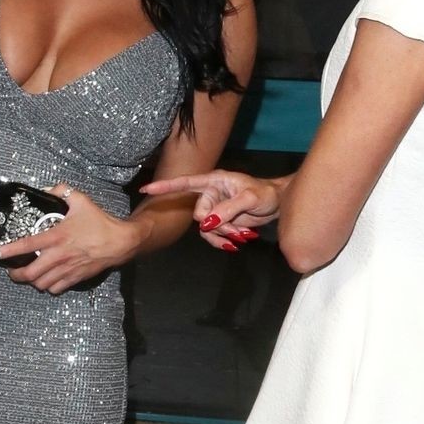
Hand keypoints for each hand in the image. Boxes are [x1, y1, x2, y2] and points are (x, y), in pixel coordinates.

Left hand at [0, 184, 134, 293]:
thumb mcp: (80, 200)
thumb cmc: (100, 222)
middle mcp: (58, 256)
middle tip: (11, 270)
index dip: (7, 251)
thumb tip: (48, 188)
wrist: (120, 242)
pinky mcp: (75, 278)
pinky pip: (55, 288)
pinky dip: (47, 286)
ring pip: (41, 284)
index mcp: (56, 236)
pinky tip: (46, 280)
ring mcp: (67, 269)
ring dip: (31, 281)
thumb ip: (62, 191)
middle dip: (15, 274)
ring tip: (27, 275)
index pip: (26, 245)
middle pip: (29, 273)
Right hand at [140, 169, 281, 249]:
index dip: (166, 186)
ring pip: (205, 229)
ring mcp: (213, 209)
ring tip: (242, 235)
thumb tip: (206, 221)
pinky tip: (236, 242)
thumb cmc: (265, 194)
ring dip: (223, 235)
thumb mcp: (250, 199)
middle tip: (238, 229)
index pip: (185, 183)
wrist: (276, 204)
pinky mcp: (218, 222)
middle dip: (218, 225)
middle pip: (199, 215)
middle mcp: (210, 194)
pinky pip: (212, 235)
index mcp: (214, 182)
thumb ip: (228, 208)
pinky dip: (223, 241)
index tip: (147, 189)